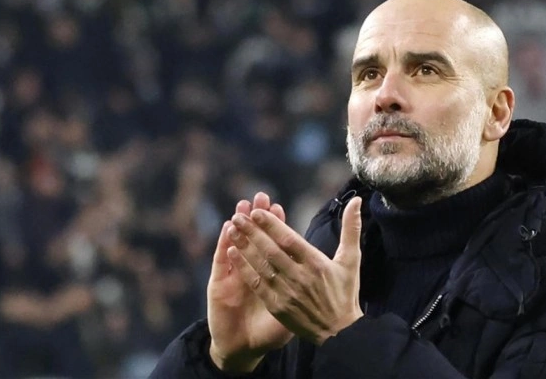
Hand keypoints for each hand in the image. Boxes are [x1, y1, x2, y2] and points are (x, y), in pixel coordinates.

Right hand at [207, 193, 293, 372]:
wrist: (244, 348)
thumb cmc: (270, 331)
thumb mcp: (294, 306)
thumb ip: (307, 290)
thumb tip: (326, 273)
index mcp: (272, 275)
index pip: (275, 244)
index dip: (276, 226)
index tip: (278, 206)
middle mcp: (253, 271)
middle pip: (255, 239)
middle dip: (257, 218)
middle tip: (259, 197)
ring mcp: (234, 276)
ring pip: (237, 245)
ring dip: (238, 226)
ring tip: (241, 207)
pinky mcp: (219, 285)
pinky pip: (222, 263)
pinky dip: (223, 246)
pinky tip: (226, 232)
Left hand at [228, 196, 363, 344]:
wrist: (340, 333)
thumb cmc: (345, 293)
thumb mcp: (351, 260)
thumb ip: (351, 229)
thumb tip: (356, 201)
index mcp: (317, 264)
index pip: (289, 240)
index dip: (272, 225)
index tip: (257, 212)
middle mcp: (300, 278)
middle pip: (271, 251)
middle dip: (252, 232)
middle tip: (237, 216)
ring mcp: (287, 293)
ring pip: (261, 266)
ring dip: (244, 247)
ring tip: (231, 230)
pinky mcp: (277, 307)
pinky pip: (256, 284)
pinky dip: (243, 268)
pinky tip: (232, 254)